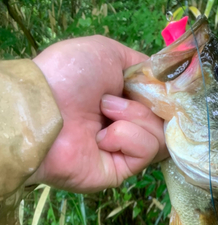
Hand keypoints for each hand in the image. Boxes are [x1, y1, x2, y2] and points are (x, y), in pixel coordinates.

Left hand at [27, 35, 167, 191]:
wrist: (44, 107)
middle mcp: (126, 126)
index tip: (163, 87)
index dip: (165, 96)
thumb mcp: (108, 53)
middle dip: (146, 105)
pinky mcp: (120, 171)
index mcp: (124, 101)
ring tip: (103, 112)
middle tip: (115, 99)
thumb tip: (164, 82)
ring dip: (134, 117)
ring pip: (159, 136)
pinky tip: (101, 137)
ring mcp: (123, 151)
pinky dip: (127, 137)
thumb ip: (140, 66)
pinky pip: (145, 151)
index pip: (161, 104)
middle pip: (165, 121)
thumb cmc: (69, 75)